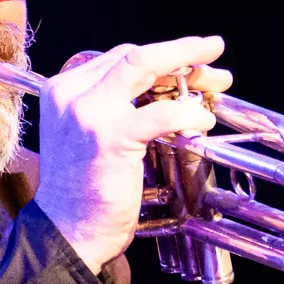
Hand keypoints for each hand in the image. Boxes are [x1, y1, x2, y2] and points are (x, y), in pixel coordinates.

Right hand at [36, 36, 231, 270]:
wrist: (68, 232)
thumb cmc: (84, 191)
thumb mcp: (89, 135)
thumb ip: (114, 106)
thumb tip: (164, 87)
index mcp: (64, 89)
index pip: (119, 57)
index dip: (161, 55)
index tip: (191, 61)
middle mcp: (72, 93)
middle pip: (135, 56)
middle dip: (181, 53)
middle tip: (213, 50)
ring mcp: (90, 113)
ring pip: (146, 67)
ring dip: (191, 70)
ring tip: (219, 81)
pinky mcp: (112, 136)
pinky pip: (163, 113)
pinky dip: (190, 113)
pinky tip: (204, 120)